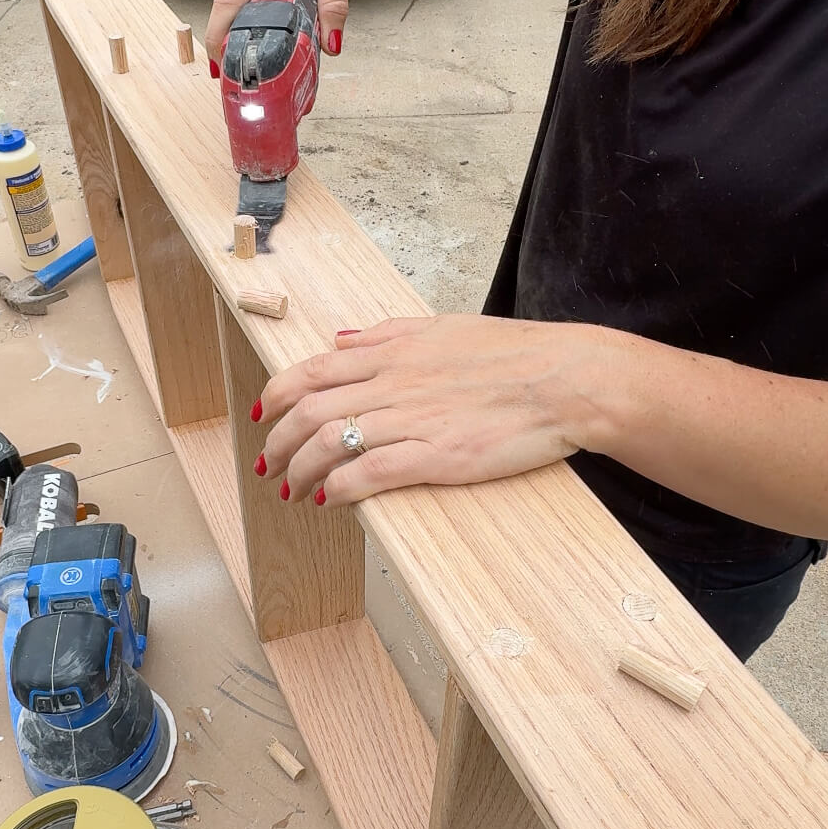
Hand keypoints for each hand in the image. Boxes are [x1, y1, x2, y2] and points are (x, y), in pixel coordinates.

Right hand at [204, 0, 352, 61]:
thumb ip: (335, 2)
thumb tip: (332, 43)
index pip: (227, 7)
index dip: (220, 40)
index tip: (225, 66)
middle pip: (229, 11)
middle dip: (242, 39)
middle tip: (266, 62)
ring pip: (232, 2)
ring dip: (250, 19)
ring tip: (276, 28)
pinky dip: (249, 3)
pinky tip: (271, 4)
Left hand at [252, 315, 613, 505]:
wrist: (565, 380)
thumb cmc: (514, 354)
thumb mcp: (441, 327)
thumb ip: (384, 335)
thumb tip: (339, 338)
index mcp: (394, 352)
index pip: (313, 370)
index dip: (278, 394)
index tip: (262, 413)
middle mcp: (393, 383)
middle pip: (309, 411)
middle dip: (278, 441)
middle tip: (268, 463)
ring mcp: (412, 420)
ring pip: (329, 444)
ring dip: (300, 471)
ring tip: (292, 490)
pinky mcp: (436, 456)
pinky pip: (370, 473)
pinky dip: (340, 488)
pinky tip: (331, 501)